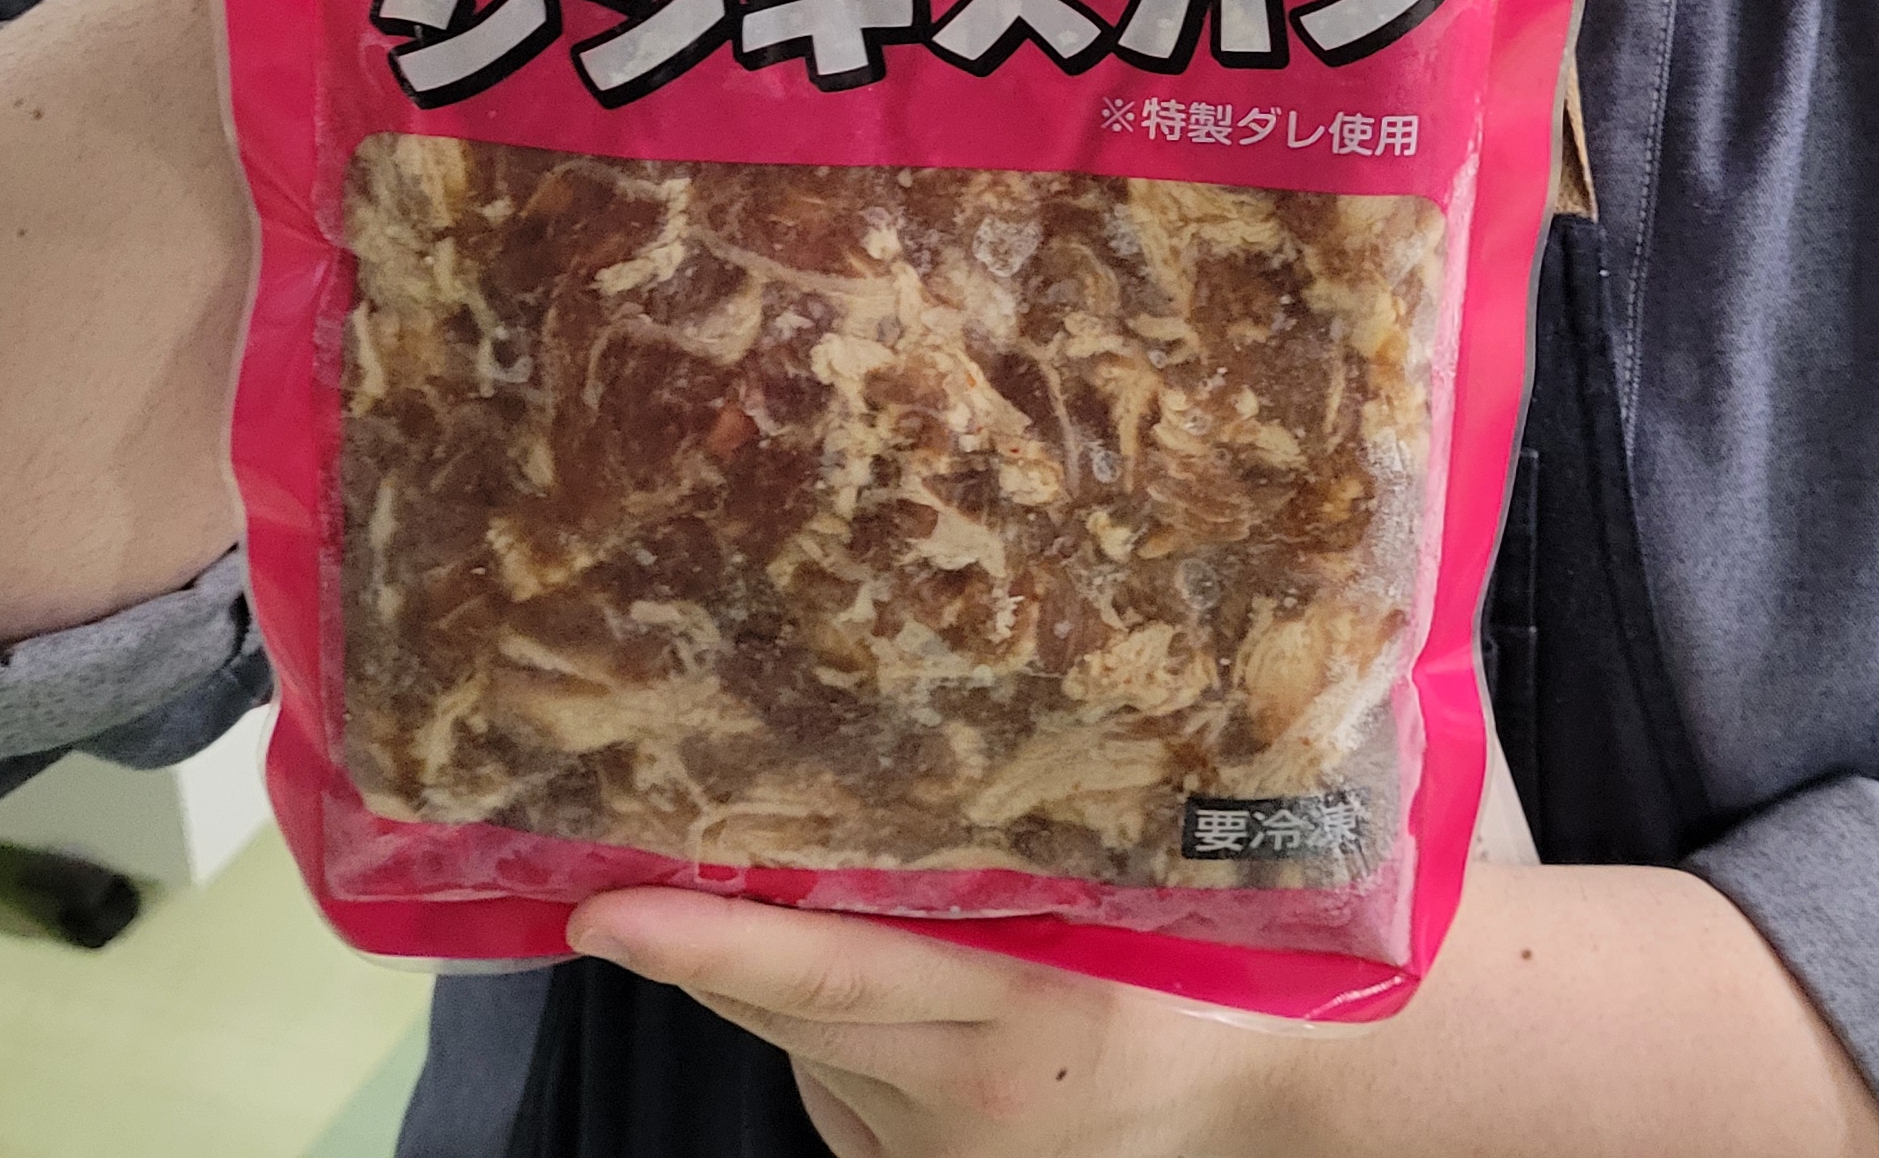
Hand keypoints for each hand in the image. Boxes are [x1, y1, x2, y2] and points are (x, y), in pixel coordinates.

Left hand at [565, 889, 1270, 1157]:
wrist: (1274, 1091)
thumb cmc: (1211, 955)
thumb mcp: (1118, 883)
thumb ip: (1006, 840)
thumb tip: (873, 759)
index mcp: (1022, 999)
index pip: (826, 970)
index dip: (705, 938)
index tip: (604, 910)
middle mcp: (968, 1089)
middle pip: (785, 1007)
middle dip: (700, 934)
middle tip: (626, 855)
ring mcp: (943, 1151)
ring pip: (797, 1046)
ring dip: (772, 975)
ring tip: (818, 897)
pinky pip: (832, 1096)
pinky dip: (829, 1041)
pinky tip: (890, 998)